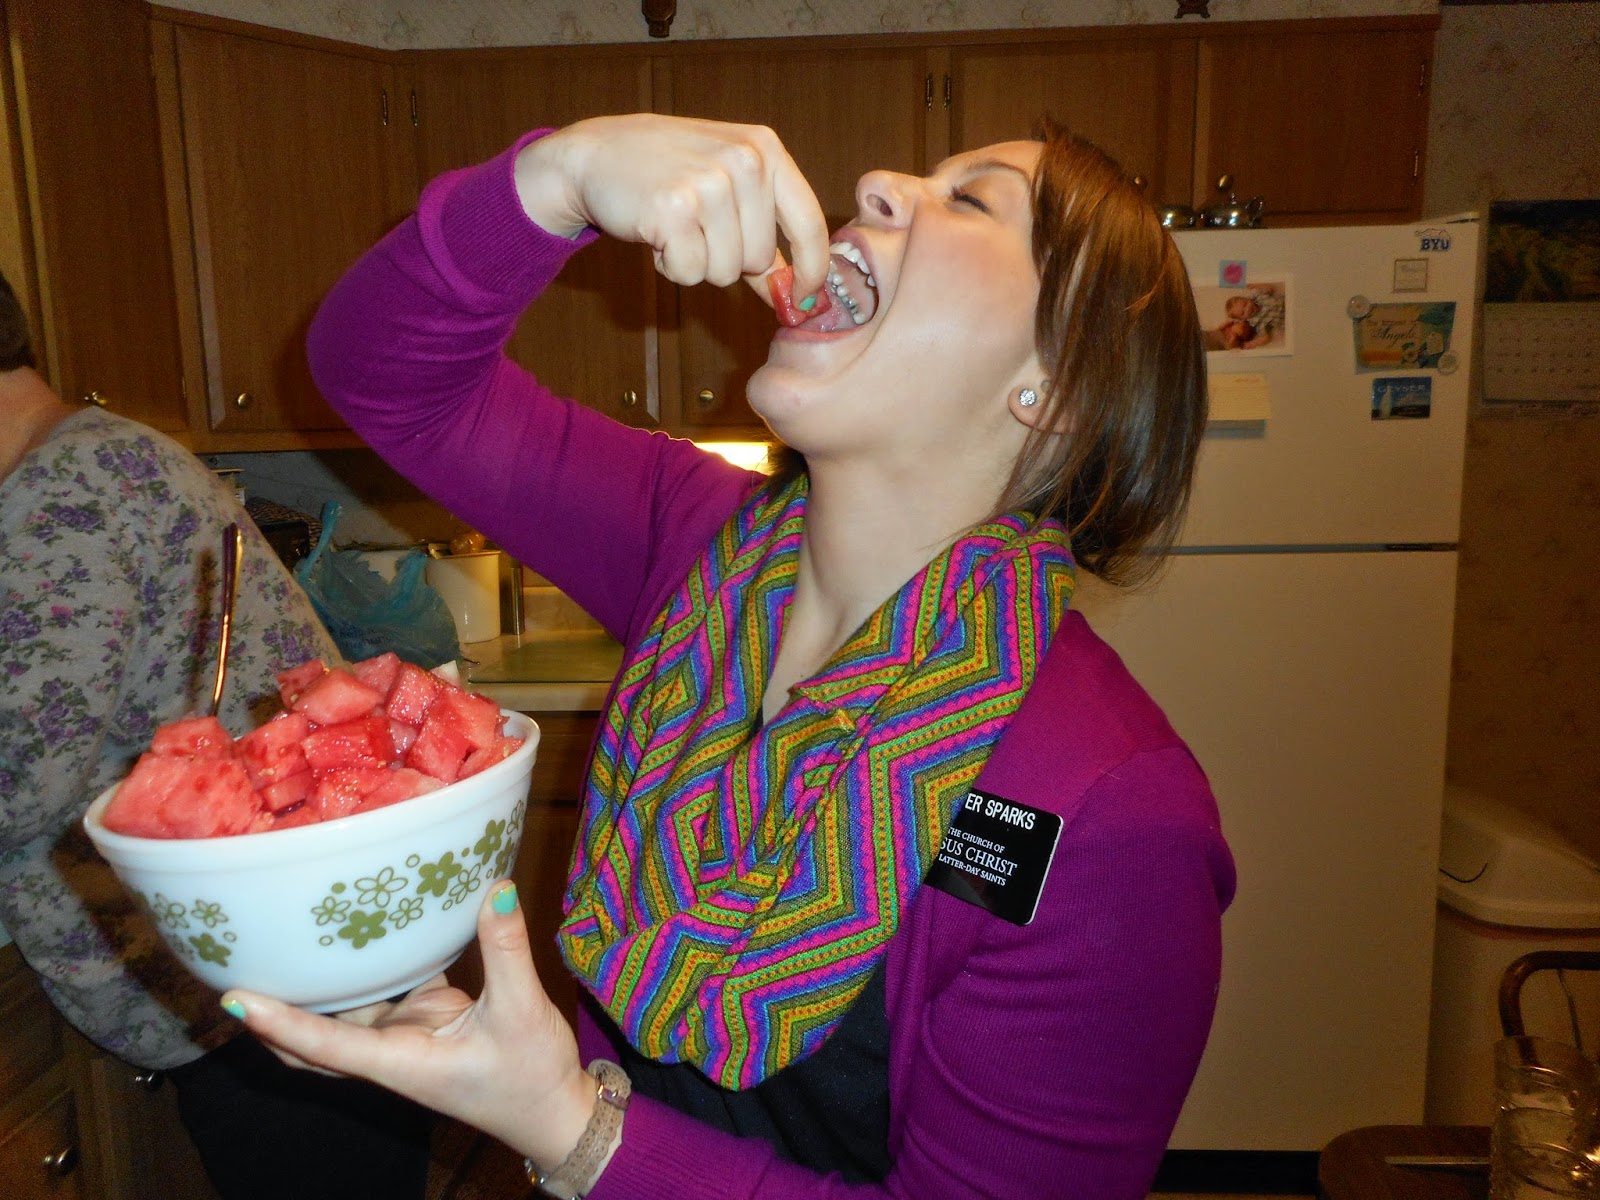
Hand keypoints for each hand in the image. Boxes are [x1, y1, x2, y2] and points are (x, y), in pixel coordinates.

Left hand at [220, 882, 596, 1171]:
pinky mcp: (424, 1020)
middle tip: (232, 966)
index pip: (326, 1044)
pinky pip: (385, 988)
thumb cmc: (533, 1077)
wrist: (554, 1112)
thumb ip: (505, 949)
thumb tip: (495, 887)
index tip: (234, 1000)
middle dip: (270, 1014)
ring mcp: (403, 1037)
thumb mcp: (523, 1011)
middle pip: (310, 1041)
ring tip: (285, 935)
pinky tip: (364, 925)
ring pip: (342, 1012)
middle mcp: (389, 1053)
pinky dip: (369, 964)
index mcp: (401, 1063)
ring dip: (315, 986)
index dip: (279, 1023)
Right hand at [514, 113, 829, 305]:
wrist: (595, 154)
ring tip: (674, 226)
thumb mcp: (725, 187)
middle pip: (759, 258)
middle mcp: (744, 160)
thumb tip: (794, 294)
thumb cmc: (666, 173)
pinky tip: (655, 232)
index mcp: (765, 149)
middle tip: (695, 229)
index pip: (808, 223)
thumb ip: (762, 234)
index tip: (807, 300)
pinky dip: (670, 266)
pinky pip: (690, 272)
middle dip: (727, 260)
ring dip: (696, 263)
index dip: (813, 270)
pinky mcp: (674, 208)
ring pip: (726, 271)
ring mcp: (709, 182)